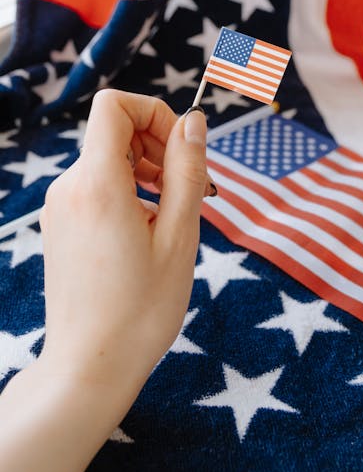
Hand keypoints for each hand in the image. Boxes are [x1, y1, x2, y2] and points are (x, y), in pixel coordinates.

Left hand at [39, 90, 207, 392]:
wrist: (90, 366)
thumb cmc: (140, 309)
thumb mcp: (179, 235)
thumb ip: (186, 170)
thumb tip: (192, 122)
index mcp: (97, 184)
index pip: (115, 106)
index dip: (154, 113)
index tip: (182, 151)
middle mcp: (69, 187)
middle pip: (116, 132)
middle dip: (160, 148)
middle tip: (191, 192)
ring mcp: (60, 207)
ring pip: (110, 160)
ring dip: (148, 173)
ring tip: (172, 218)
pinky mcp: (61, 225)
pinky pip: (99, 186)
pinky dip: (129, 193)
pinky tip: (148, 233)